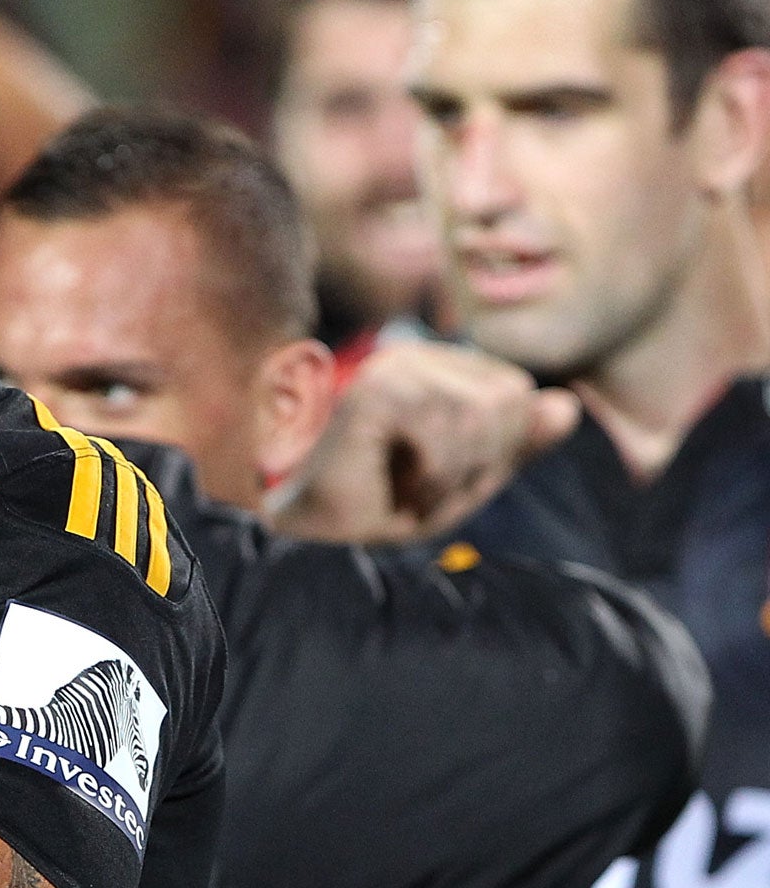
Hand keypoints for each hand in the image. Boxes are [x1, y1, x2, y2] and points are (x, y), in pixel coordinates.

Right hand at [270, 343, 579, 543]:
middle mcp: (413, 354)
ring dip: (457, 474)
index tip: (449, 478)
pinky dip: (436, 478)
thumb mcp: (469, 476)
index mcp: (436, 366)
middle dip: (482, 460)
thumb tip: (567, 405)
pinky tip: (403, 493)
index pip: (515, 392)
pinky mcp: (376, 390)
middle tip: (434, 489)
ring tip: (418, 494)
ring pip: (479, 416)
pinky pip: (445, 432)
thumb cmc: (385, 505)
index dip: (498, 449)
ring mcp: (393, 367)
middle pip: (506, 399)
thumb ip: (517, 441)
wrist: (319, 533)